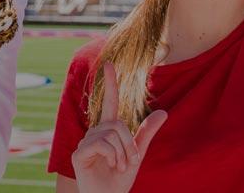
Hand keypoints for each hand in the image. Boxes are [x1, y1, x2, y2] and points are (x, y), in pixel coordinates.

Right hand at [70, 64, 167, 192]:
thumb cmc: (119, 179)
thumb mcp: (138, 154)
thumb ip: (147, 133)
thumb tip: (164, 112)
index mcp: (108, 131)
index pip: (110, 103)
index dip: (111, 84)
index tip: (109, 64)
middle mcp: (94, 133)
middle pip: (117, 124)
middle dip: (129, 144)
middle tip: (129, 161)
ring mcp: (85, 143)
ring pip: (110, 133)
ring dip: (122, 153)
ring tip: (119, 166)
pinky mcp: (79, 154)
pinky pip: (101, 144)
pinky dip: (112, 155)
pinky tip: (110, 166)